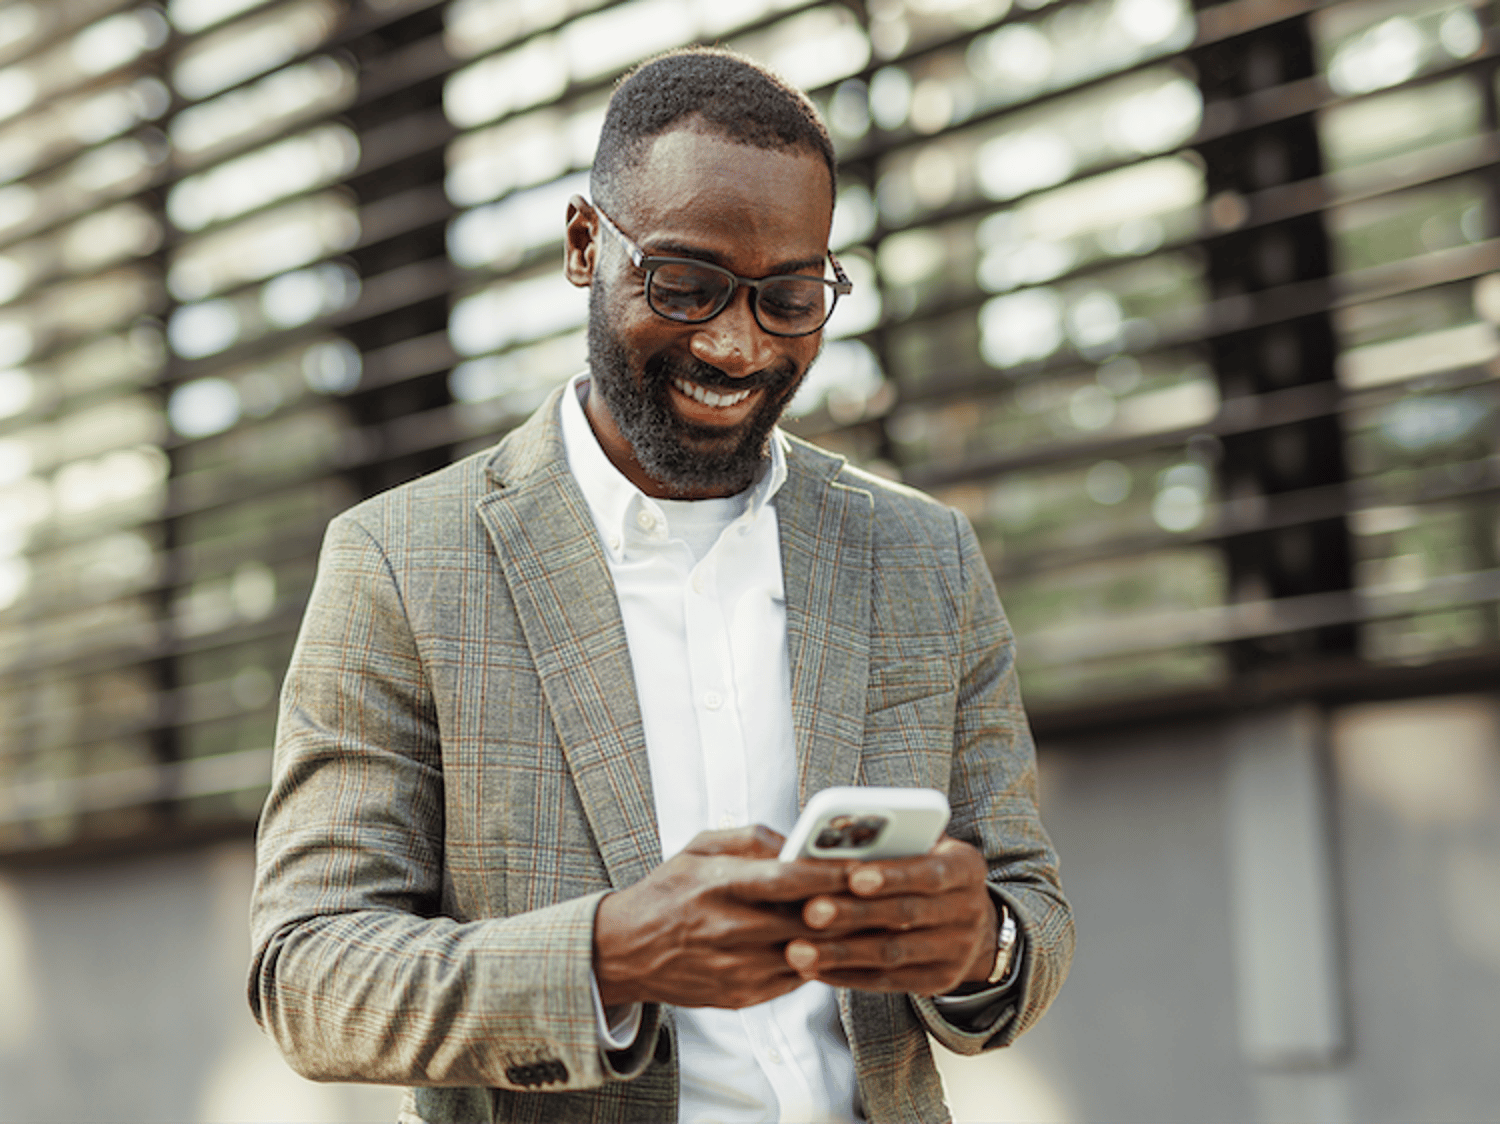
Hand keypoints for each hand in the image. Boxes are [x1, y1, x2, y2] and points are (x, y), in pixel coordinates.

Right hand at [592, 826, 851, 1008]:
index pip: (789, 880)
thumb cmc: (669, 892)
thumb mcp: (699, 848)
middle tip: (889, 895)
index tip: (868, 866)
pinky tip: (839, 946)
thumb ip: (750, 838)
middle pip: (808, 923)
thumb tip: (797, 839)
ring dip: (844, 941)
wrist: (625, 952)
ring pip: (809, 956)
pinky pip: (796, 979)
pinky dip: (820, 961)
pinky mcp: (742, 997)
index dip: (833, 875)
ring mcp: (737, 969)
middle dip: (851, 909)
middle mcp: (729, 930)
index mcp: (720, 887)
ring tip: (876, 921)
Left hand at [783, 835, 996, 996]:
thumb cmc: (924, 868)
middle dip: (854, 914)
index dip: (892, 876)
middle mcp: (969, 911)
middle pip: (905, 914)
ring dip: (841, 953)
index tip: (852, 877)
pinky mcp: (938, 981)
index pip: (930, 873)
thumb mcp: (924, 846)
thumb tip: (832, 839)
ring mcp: (957, 951)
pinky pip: (887, 982)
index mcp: (967, 868)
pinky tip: (814, 969)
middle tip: (810, 912)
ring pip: (892, 953)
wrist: (969, 921)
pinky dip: (846, 975)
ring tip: (797, 950)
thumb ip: (891, 842)